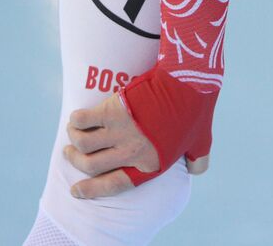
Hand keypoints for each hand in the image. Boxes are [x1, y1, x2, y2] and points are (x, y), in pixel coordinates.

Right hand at [64, 81, 212, 198]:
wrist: (190, 81)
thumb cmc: (197, 110)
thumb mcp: (202, 142)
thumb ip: (198, 160)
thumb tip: (196, 169)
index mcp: (150, 165)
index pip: (113, 185)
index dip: (91, 190)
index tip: (76, 191)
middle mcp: (131, 153)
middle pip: (91, 165)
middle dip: (76, 161)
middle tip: (70, 154)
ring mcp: (120, 132)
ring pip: (82, 144)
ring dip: (73, 140)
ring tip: (72, 133)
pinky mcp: (112, 110)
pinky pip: (82, 120)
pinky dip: (76, 120)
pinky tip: (76, 117)